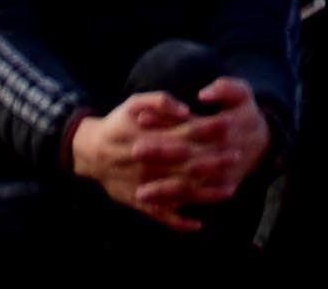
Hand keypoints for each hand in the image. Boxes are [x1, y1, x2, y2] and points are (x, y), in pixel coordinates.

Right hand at [71, 84, 267, 225]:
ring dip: (204, 194)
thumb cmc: (119, 124)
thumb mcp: (134, 103)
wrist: (89, 152)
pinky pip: (158, 215)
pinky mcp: (137, 201)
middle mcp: (148, 165)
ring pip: (177, 193)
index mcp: (149, 139)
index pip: (184, 136)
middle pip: (185, 165)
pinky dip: (177, 222)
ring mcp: (142, 186)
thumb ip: (160, 102)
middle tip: (238, 156)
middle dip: (213, 162)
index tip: (230, 126)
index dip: (208, 131)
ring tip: (230, 189)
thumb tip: (185, 110)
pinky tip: (198, 224)